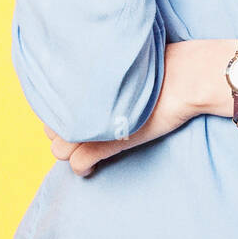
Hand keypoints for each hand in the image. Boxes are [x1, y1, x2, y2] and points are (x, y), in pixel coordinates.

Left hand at [41, 41, 199, 175]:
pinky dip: (84, 169)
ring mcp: (91, 124)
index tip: (82, 112)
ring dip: (72, 150)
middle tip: (90, 129)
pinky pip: (78, 165)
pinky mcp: (106, 144)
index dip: (63, 113)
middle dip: (65, 132)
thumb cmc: (160, 69)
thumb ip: (99, 78)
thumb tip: (86, 88)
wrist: (185, 77)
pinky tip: (93, 167)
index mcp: (83, 81)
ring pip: (59, 150)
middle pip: (52, 128)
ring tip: (92, 145)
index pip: (51, 105)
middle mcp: (81, 101)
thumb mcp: (124, 69)